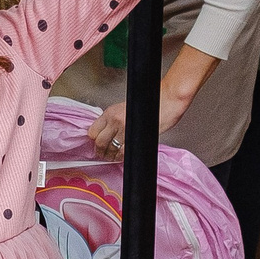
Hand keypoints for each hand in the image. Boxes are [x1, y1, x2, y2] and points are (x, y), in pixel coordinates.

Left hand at [87, 44, 217, 152]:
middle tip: (104, 155)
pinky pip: (122, 152)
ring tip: (113, 158)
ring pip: (110, 149)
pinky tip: (122, 157)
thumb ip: (116, 120)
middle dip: (101, 151)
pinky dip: (121, 157)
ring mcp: (123, 129)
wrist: (167, 101)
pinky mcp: (134, 137)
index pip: (92, 131)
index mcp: (110, 112)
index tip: (98, 145)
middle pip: (99, 142)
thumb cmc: (151, 103)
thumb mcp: (126, 109)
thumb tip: (109, 133)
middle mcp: (114, 120)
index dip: (95, 140)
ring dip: (110, 156)